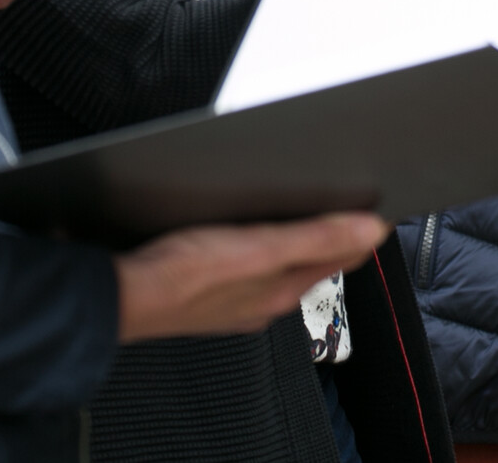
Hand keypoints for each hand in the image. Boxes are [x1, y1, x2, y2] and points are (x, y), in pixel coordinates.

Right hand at [115, 213, 389, 341]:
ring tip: (303, 206)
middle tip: (346, 198)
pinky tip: (245, 231)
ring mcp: (235, 298)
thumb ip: (316, 239)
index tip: (378, 206)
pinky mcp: (207, 290)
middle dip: (329, 232)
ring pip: (277, 264)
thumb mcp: (261, 249)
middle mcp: (263, 299)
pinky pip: (246, 267)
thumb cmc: (183, 276)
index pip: (341, 258)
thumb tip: (371, 230)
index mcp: (282, 290)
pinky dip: (257, 247)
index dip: (361, 230)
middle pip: (310, 261)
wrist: (120, 296)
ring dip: (293, 237)